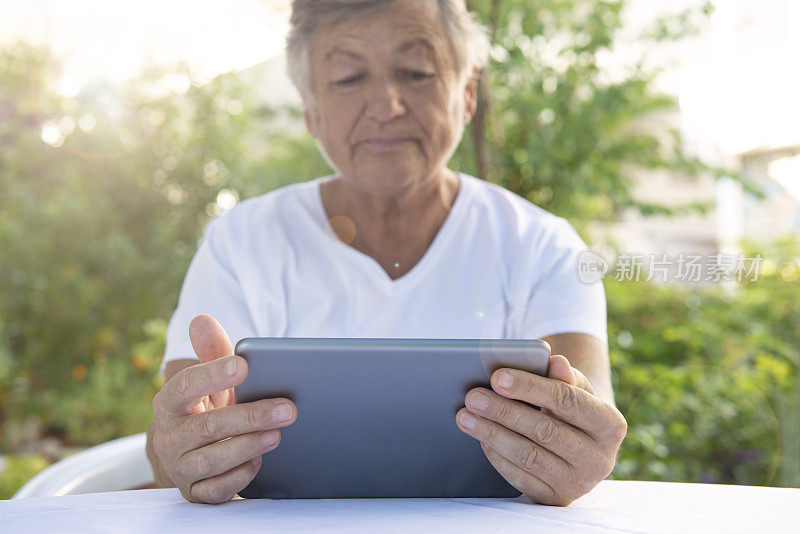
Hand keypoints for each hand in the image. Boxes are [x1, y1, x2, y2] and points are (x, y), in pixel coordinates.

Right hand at [150, 315, 296, 503]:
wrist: (201, 453)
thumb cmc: (212, 408)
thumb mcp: (213, 381)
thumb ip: (212, 351)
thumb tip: (201, 319)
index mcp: (170, 404)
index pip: (185, 386)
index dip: (212, 375)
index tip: (243, 365)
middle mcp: (169, 438)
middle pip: (207, 427)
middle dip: (250, 416)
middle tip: (288, 408)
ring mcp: (180, 468)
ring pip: (210, 461)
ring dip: (247, 446)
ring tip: (278, 434)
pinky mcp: (195, 494)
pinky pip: (215, 490)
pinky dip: (239, 476)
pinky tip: (260, 461)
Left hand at [455, 354, 626, 505]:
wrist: (584, 447)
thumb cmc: (574, 409)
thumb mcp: (576, 389)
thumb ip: (565, 376)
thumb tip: (556, 362)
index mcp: (611, 424)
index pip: (566, 400)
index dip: (529, 387)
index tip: (497, 376)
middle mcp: (600, 459)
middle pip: (544, 431)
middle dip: (503, 411)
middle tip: (473, 396)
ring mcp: (579, 483)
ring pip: (528, 456)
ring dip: (491, 433)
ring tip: (465, 415)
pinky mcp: (556, 498)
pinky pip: (520, 478)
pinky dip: (497, 456)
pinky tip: (481, 437)